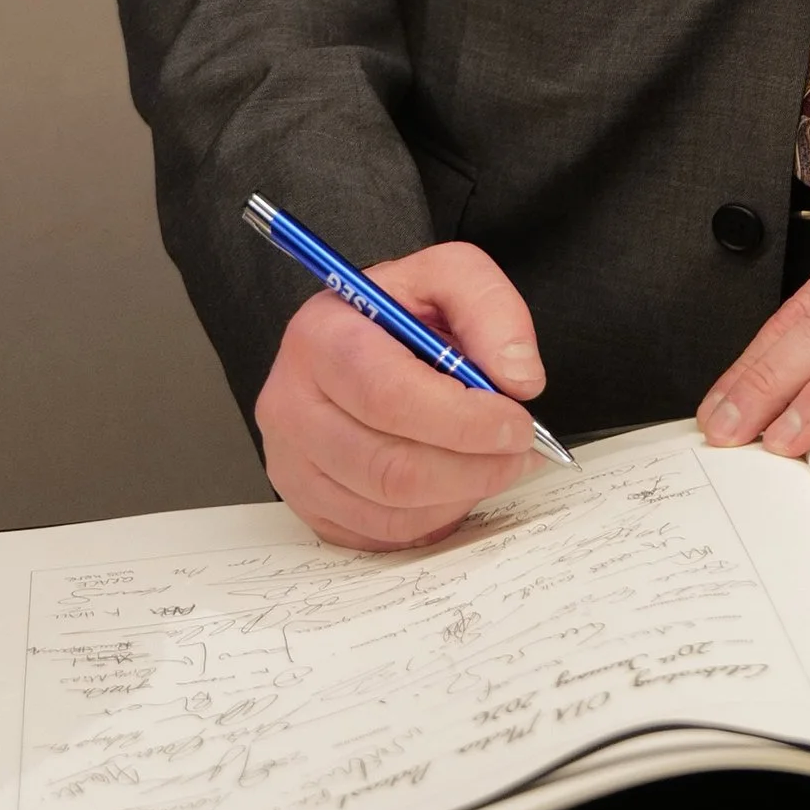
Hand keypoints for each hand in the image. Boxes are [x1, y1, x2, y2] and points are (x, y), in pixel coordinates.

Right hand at [257, 241, 550, 548]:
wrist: (356, 340)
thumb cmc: (398, 313)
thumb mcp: (448, 276)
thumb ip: (492, 310)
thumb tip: (518, 379)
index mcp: (320, 336)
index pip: (388, 395)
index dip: (462, 419)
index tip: (516, 422)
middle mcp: (291, 404)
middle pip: (388, 465)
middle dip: (471, 466)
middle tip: (518, 449)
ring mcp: (292, 462)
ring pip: (388, 508)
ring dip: (460, 492)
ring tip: (494, 461)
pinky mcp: (306, 504)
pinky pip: (380, 533)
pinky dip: (434, 515)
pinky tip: (457, 481)